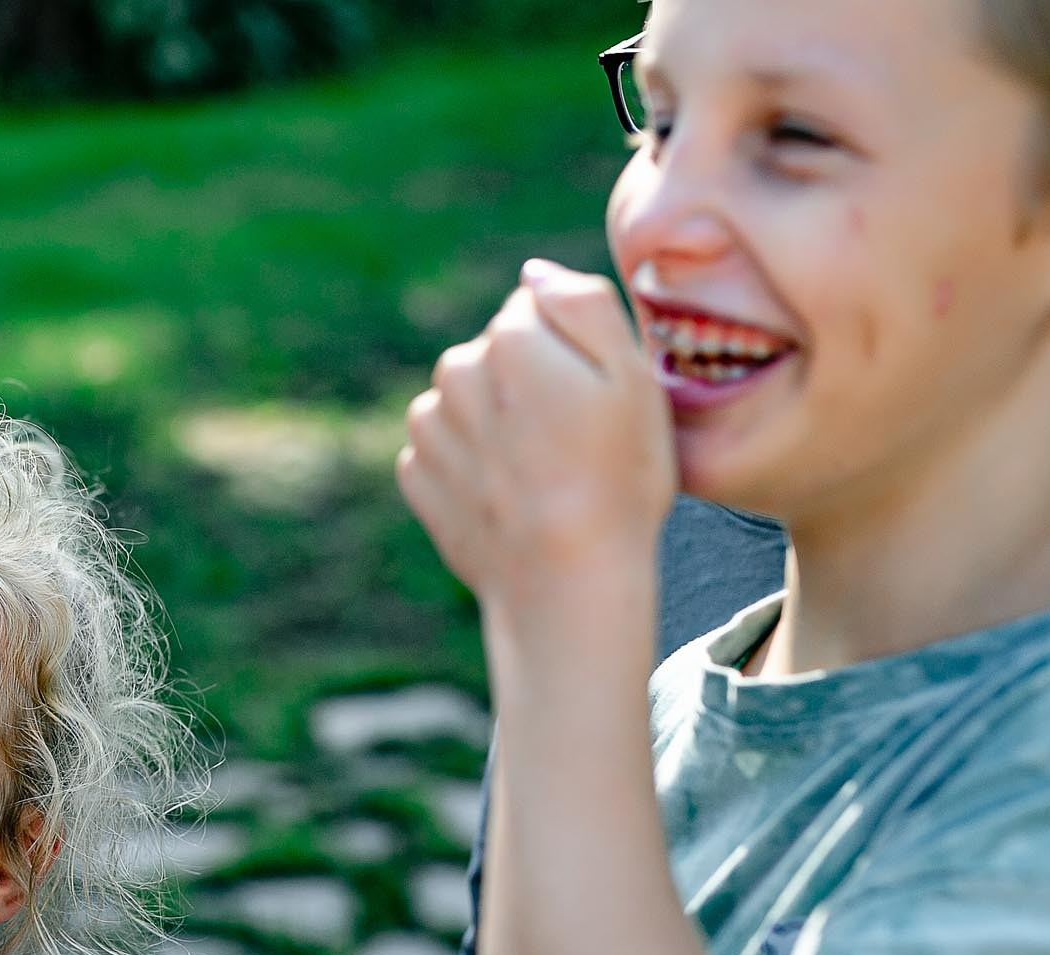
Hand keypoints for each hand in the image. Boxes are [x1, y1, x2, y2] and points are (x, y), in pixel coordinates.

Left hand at [396, 260, 674, 621]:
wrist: (565, 584)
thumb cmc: (617, 480)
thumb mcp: (634, 379)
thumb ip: (583, 305)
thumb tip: (532, 274)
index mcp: (508, 338)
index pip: (535, 310)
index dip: (570, 351)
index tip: (591, 398)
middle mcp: (454, 373)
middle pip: (496, 353)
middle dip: (527, 381)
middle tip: (570, 440)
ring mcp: (428, 427)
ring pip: (468, 399)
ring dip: (495, 421)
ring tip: (540, 470)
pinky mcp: (415, 474)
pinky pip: (447, 447)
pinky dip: (471, 463)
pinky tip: (507, 494)